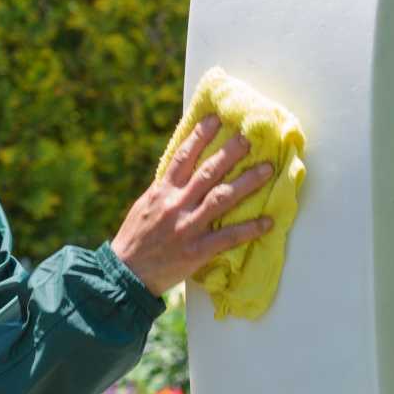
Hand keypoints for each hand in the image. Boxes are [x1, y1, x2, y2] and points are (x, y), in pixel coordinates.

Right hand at [110, 112, 277, 296]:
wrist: (126, 273)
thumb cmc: (135, 239)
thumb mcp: (145, 206)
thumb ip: (165, 190)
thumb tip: (183, 171)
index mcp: (161, 191)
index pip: (183, 157)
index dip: (200, 136)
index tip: (216, 120)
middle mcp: (176, 204)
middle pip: (207, 172)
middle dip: (230, 153)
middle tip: (249, 138)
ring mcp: (187, 227)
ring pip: (222, 198)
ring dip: (247, 182)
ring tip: (267, 169)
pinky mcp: (197, 250)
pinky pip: (228, 237)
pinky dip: (249, 229)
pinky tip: (267, 222)